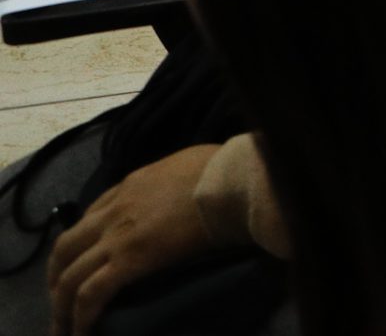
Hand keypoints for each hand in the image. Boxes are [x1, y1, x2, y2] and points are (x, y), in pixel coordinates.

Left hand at [49, 146, 223, 335]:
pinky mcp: (130, 260)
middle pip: (66, 247)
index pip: (91, 215)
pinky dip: (81, 316)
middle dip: (56, 276)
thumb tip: (181, 190)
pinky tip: (82, 332)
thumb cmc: (222, 170)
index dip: (81, 242)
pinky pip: (92, 293)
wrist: (232, 181)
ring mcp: (118, 237)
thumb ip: (171, 179)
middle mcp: (114, 211)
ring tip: (63, 329)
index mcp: (130, 186)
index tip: (84, 260)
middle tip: (60, 298)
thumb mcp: (186, 163)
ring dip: (61, 306)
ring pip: (70, 276)